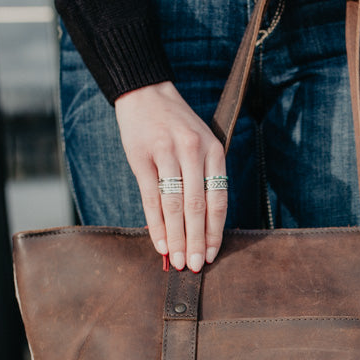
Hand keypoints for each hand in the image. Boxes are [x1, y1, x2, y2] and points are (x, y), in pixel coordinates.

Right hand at [114, 80, 226, 270]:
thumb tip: (203, 225)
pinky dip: (155, 224)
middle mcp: (193, 151)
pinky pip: (150, 198)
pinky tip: (159, 243)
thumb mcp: (201, 143)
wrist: (145, 93)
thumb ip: (205, 177)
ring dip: (176, 238)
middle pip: (197, 206)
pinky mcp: (142, 158)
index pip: (218, 199)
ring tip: (177, 261)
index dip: (214, 231)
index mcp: (213, 150)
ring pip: (174, 205)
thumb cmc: (176, 126)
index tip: (212, 254)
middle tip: (195, 266)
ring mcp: (167, 153)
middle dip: (196, 240)